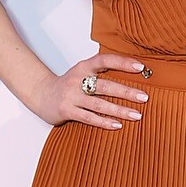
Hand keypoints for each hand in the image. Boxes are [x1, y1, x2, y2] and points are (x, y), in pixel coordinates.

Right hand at [30, 52, 148, 129]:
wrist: (41, 94)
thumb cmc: (69, 85)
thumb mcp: (82, 73)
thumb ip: (101, 72)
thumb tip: (134, 73)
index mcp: (83, 67)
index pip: (105, 60)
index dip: (123, 63)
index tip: (140, 68)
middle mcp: (77, 80)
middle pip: (105, 86)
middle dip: (126, 92)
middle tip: (144, 97)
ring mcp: (71, 96)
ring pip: (99, 104)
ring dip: (119, 110)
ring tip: (137, 115)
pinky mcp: (66, 110)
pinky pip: (88, 118)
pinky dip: (104, 122)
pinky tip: (117, 125)